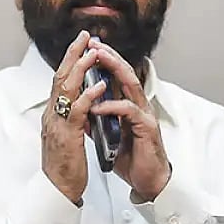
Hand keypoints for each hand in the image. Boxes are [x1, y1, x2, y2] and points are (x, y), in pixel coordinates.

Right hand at [41, 30, 107, 204]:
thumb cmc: (65, 167)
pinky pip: (78, 110)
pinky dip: (89, 95)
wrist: (57, 190)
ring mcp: (57, 124)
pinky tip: (100, 85)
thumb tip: (79, 107)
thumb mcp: (66, 137)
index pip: (59, 81)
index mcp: (52, 115)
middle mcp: (51, 115)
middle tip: (86, 36)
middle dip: (73, 55)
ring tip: (94, 53)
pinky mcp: (66, 135)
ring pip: (66, 89)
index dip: (69, 60)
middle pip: (60, 77)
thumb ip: (71, 120)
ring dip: (81, 68)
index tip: (81, 44)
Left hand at [88, 38, 171, 200]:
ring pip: (131, 85)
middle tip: (94, 43)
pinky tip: (97, 106)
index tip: (87, 47)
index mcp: (127, 104)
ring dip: (114, 70)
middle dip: (109, 56)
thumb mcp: (105, 134)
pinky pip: (128, 112)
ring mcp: (144, 115)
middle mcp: (138, 105)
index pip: (115, 77)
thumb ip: (94, 119)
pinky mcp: (146, 128)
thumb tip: (77, 108)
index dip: (103, 61)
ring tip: (98, 59)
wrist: (146, 180)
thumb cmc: (129, 156)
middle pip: (125, 73)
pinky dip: (111, 107)